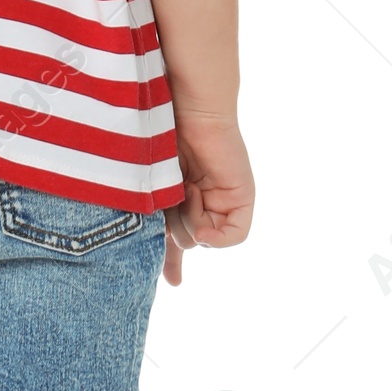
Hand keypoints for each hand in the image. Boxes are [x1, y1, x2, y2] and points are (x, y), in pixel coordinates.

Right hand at [163, 111, 253, 286]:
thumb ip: (151, 219)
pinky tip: (201, 218)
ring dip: (189, 221)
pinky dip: (216, 235)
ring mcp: (222, 199)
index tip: (174, 282)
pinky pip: (234, 235)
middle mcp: (201, 201)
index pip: (177, 241)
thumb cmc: (157, 139)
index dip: (171, 265)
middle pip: (189, 243)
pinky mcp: (242, 196)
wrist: (185, 108)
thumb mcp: (149, 189)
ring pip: (205, 240)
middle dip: (175, 229)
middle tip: (169, 203)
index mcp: (175, 197)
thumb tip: (155, 258)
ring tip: (184, 188)